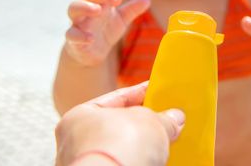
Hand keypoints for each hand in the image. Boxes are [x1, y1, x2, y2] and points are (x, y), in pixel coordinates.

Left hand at [55, 82, 184, 165]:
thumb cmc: (118, 146)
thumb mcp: (151, 120)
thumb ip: (163, 117)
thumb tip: (174, 119)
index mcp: (79, 117)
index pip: (115, 99)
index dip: (140, 93)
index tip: (157, 91)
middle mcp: (76, 144)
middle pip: (119, 127)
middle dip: (144, 124)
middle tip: (166, 119)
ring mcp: (88, 165)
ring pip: (123, 151)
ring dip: (143, 147)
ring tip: (166, 142)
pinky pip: (126, 165)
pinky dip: (142, 162)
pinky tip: (157, 160)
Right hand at [65, 0, 149, 65]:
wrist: (91, 53)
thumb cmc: (105, 31)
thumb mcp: (122, 20)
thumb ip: (133, 10)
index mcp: (99, 2)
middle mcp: (87, 9)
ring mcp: (78, 22)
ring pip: (73, 8)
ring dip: (85, 7)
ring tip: (98, 10)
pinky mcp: (73, 39)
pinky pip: (71, 34)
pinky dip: (79, 35)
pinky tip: (90, 38)